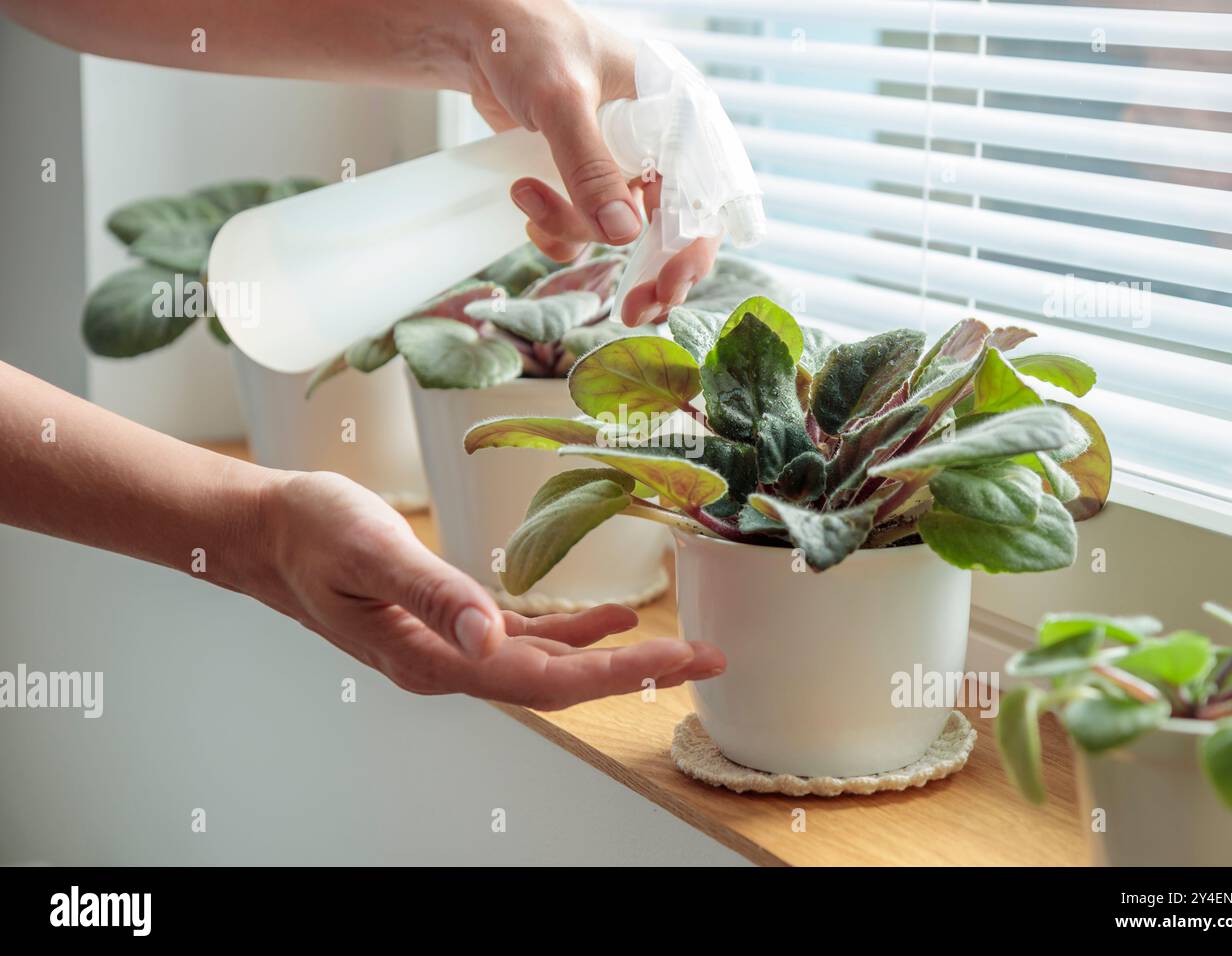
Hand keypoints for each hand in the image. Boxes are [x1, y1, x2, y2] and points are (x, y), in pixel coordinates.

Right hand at [252, 471, 724, 708]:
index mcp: (436, 658)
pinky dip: (571, 636)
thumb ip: (433, 592)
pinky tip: (607, 623)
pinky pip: (525, 641)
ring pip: (549, 666)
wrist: (270, 529)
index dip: (619, 674)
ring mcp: (454, 648)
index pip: (546, 680)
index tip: (681, 661)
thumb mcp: (372, 550)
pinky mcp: (452, 623)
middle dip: (637, 674)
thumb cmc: (313, 532)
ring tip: (679, 650)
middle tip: (709, 658)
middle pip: (560, 683)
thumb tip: (490, 635)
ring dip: (613, 660)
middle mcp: (452, 664)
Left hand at [461, 0, 719, 325]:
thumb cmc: (529, 41)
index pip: (705, 195)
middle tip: (633, 311)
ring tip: (527, 194)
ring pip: (615, 234)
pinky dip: (554, 229)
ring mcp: (620, 166)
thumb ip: (590, 166)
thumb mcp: (561, 100)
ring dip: (572, 231)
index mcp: (677, 114)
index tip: (669, 289)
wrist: (477, 32)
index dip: (693, 248)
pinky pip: (582, 229)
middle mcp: (657, 145)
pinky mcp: (585, 179)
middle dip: (647, 270)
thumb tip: (623, 234)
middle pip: (671, 229)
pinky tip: (525, 195)